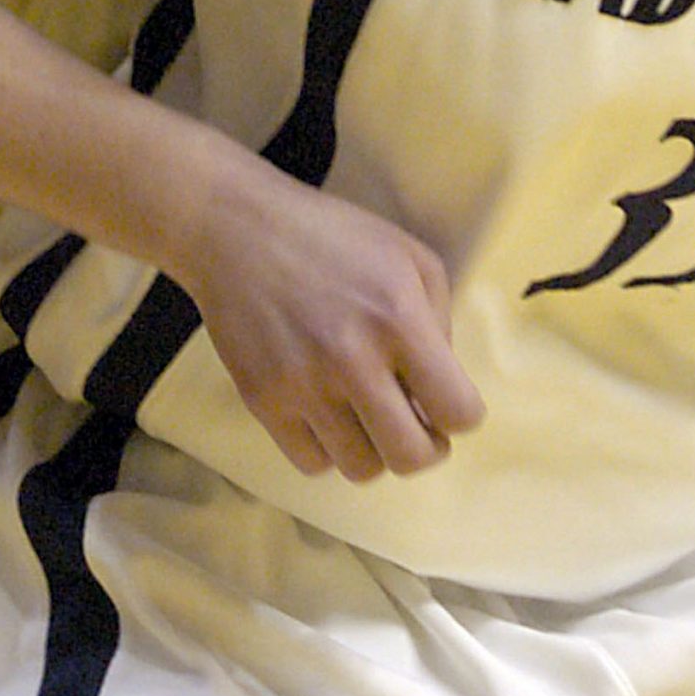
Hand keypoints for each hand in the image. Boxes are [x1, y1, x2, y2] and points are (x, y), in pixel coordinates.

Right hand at [176, 161, 483, 483]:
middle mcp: (351, 358)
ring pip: (362, 469)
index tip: (443, 401)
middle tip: (414, 422)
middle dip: (425, 447)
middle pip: (412, 458)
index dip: (459, 414)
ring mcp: (301, 384)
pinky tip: (325, 410)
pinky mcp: (261, 399)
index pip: (459, 414)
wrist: (234, 227)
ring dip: (373, 447)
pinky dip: (326, 447)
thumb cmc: (330, 236)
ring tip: (364, 411)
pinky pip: (312, 463)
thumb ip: (439, 325)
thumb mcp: (407, 255)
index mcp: (398, 318)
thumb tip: (437, 393)